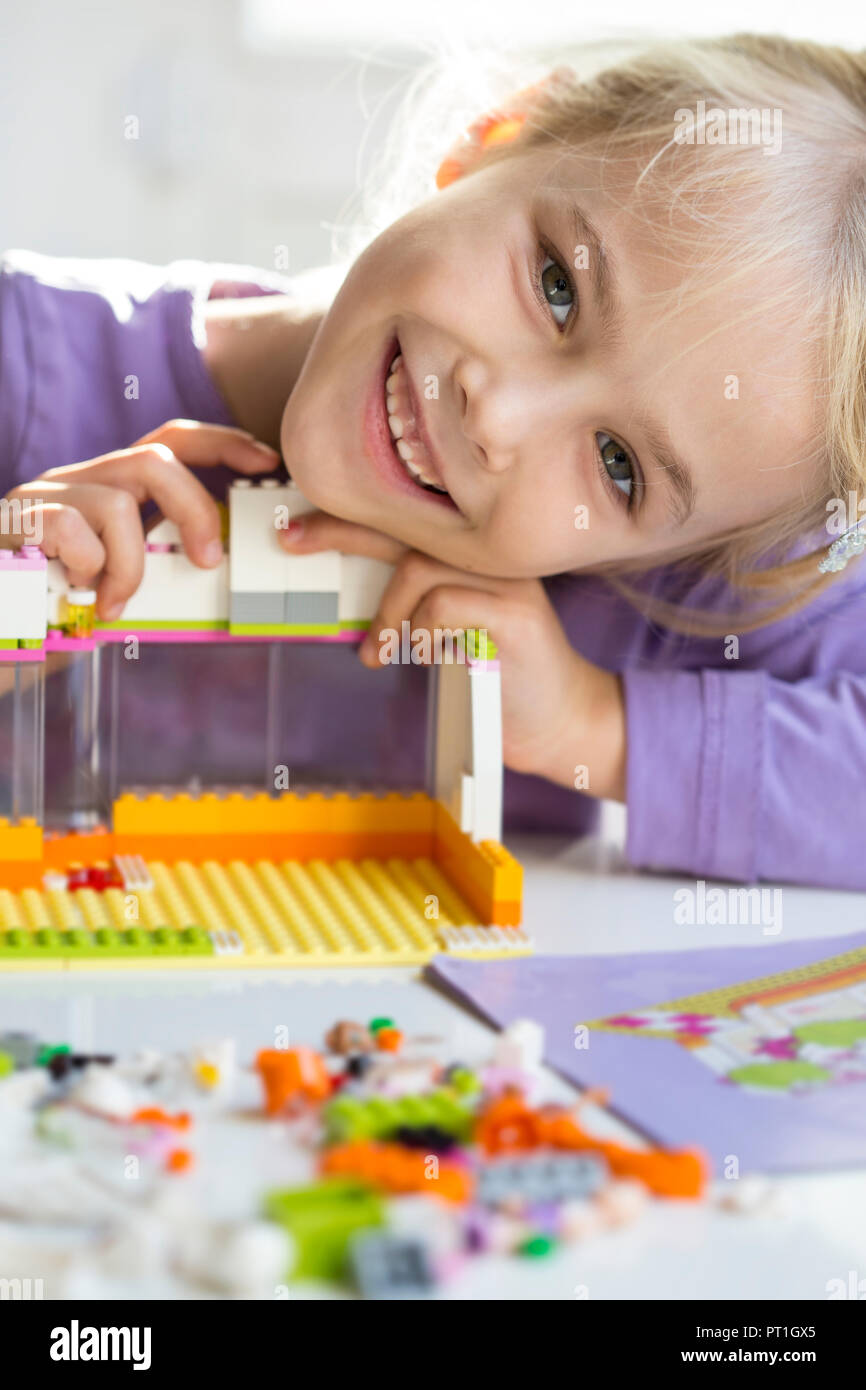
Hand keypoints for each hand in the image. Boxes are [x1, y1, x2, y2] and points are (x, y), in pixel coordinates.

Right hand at [3, 420, 279, 618]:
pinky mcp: (18, 519)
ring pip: (118, 504)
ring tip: (115, 602)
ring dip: (129, 564)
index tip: (265, 463)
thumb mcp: (119, 579)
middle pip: (153, 459)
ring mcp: (44, 495)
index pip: (170, 440)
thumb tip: (218, 564)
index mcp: (109, 486)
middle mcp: (78, 478)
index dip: (222, 443)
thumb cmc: (57, 609)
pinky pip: (72, 532)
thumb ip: (158, 560)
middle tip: (208, 561)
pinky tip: (78, 597)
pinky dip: (89, 570)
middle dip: (194, 509)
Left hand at [280, 512, 626, 800]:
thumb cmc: (498, 681)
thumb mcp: (444, 638)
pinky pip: (444, 605)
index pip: (406, 523)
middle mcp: (492, 556)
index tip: (296, 530)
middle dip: (341, 532)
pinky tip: (423, 657)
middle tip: (293, 542)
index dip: (349, 521)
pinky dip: (419, 632)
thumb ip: (411, 611)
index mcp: (473, 556)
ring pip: (420, 568)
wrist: (563, 721)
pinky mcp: (516, 614)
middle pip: (406, 527)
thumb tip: (347, 602)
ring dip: (387, 613)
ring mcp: (508, 581)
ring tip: (378, 652)